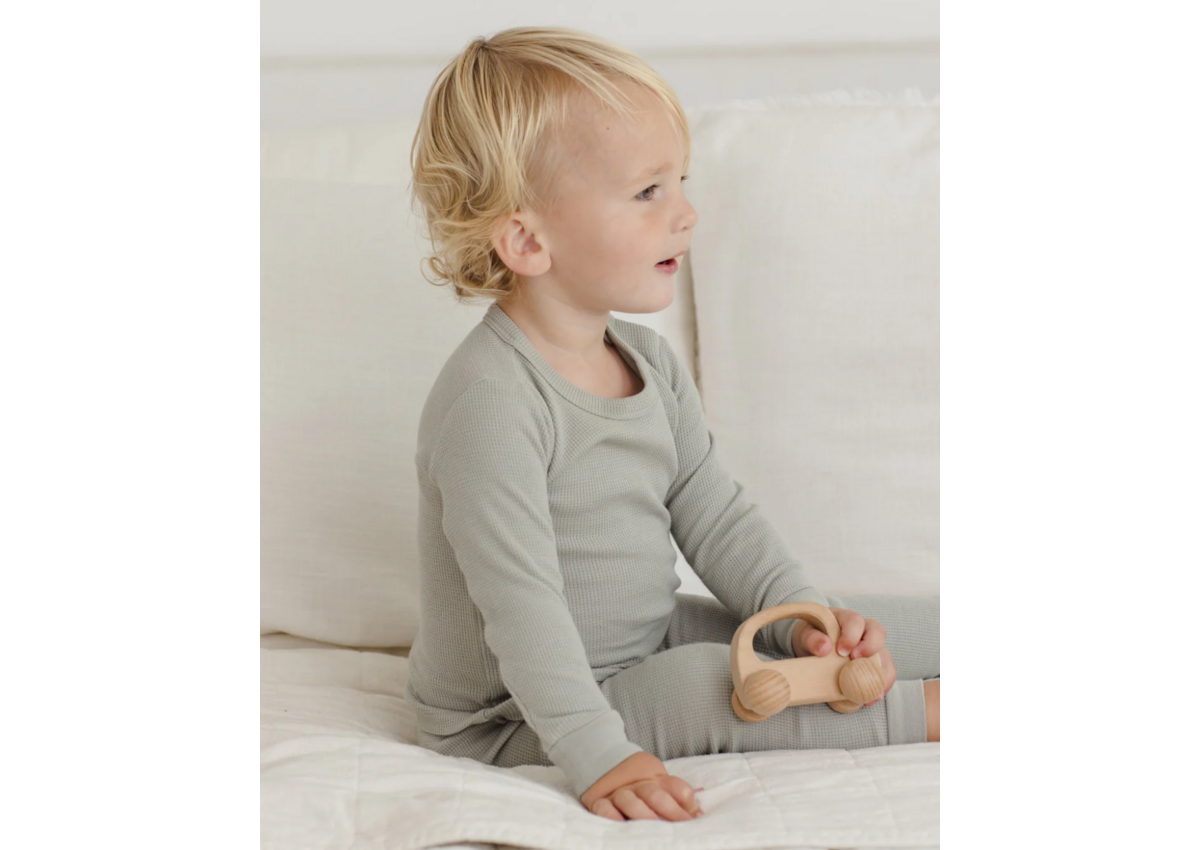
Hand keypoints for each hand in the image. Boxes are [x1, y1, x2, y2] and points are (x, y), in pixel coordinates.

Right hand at [580, 752, 703, 821]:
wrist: (603, 761)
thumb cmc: (640, 783)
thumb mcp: (661, 785)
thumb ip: (678, 799)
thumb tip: (699, 815)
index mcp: (658, 781)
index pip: (677, 788)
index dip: (687, 802)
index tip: (693, 820)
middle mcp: (639, 786)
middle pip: (654, 794)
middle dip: (669, 810)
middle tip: (680, 825)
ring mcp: (619, 793)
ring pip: (629, 800)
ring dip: (641, 812)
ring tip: (651, 825)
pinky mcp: (599, 801)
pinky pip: (603, 808)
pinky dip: (610, 816)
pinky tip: (619, 823)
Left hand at [792, 607, 895, 705]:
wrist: (813, 648)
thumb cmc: (811, 637)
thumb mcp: (805, 635)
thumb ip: (812, 639)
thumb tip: (824, 647)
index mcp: (845, 619)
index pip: (855, 621)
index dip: (851, 636)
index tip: (841, 652)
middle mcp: (863, 630)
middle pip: (878, 632)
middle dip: (870, 648)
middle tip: (856, 663)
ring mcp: (872, 647)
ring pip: (886, 655)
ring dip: (881, 674)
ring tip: (870, 693)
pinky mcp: (875, 663)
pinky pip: (885, 673)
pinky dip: (881, 686)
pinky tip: (871, 699)